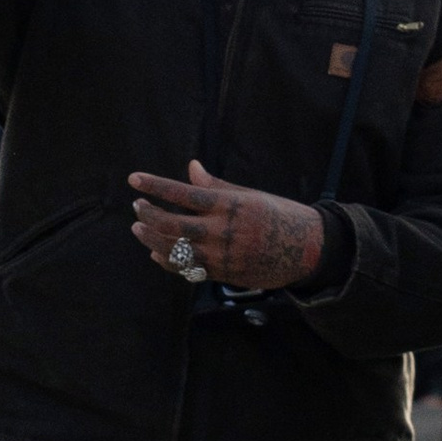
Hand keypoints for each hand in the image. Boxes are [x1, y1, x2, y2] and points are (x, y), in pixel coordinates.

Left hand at [129, 157, 323, 292]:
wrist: (307, 250)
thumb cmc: (280, 215)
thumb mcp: (250, 195)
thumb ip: (216, 186)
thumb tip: (191, 167)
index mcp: (230, 206)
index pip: (183, 193)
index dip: (155, 186)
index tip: (133, 179)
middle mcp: (223, 231)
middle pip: (172, 224)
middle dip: (149, 214)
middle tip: (137, 206)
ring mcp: (222, 256)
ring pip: (175, 250)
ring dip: (151, 238)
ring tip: (138, 227)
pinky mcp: (224, 273)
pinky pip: (187, 269)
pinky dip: (168, 261)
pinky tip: (155, 252)